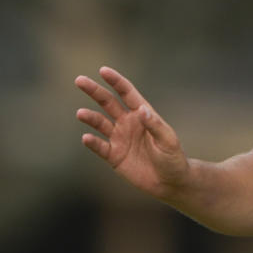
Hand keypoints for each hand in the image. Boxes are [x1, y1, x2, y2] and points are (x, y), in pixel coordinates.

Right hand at [75, 66, 189, 199]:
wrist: (169, 182)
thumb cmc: (173, 157)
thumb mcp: (167, 140)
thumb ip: (154, 124)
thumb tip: (141, 109)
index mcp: (142, 114)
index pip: (126, 93)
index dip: (115, 81)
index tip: (103, 70)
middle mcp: (128, 123)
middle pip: (108, 103)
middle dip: (94, 91)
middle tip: (79, 80)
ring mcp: (119, 138)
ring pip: (100, 123)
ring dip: (90, 117)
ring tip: (80, 113)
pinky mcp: (114, 156)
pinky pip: (100, 147)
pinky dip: (92, 142)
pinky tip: (87, 138)